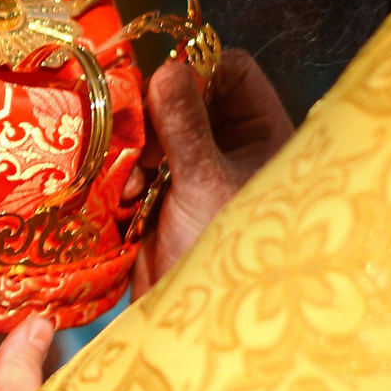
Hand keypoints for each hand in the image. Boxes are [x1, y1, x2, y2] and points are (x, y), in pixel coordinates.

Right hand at [136, 48, 292, 291]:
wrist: (194, 325)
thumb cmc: (225, 254)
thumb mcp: (206, 182)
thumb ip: (185, 123)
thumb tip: (166, 69)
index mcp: (262, 135)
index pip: (233, 70)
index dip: (199, 65)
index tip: (164, 81)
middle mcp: (232, 147)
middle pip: (189, 93)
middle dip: (158, 108)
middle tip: (137, 124)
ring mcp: (195, 170)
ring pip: (158, 127)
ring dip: (139, 143)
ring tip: (136, 171)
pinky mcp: (162, 195)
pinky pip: (138, 160)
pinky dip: (128, 169)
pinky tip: (128, 193)